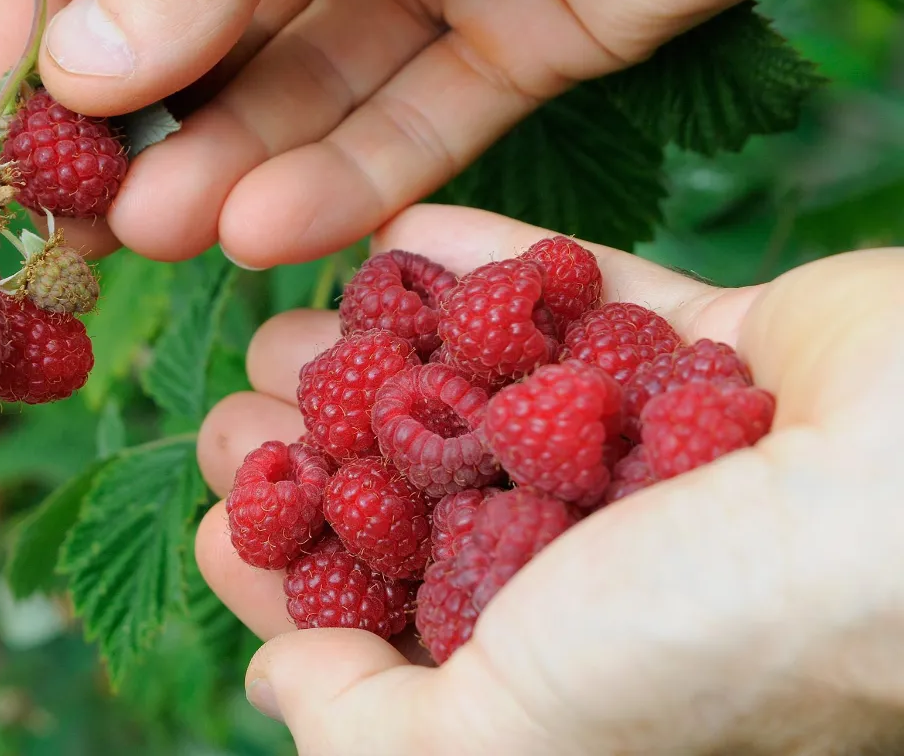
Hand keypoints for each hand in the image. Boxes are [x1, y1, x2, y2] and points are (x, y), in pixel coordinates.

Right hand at [0, 0, 803, 264]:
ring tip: (155, 233)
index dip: (49, 11)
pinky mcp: (535, 30)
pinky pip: (431, 112)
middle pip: (220, 20)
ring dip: (234, 161)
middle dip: (142, 117)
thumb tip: (77, 67)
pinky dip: (357, 175)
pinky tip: (269, 230)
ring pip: (318, 79)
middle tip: (72, 213)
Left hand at [193, 205, 903, 754]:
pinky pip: (580, 297)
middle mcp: (610, 563)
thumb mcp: (513, 744)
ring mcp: (661, 449)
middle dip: (321, 453)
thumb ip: (380, 734)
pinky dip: (486, 267)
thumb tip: (278, 683)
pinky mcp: (711, 351)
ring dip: (381, 355)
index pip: (393, 623)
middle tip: (237, 407)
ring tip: (289, 322)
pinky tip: (398, 240)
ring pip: (490, 393)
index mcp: (563, 668)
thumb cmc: (720, 641)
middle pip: (428, 498)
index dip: (294, 574)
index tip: (224, 516)